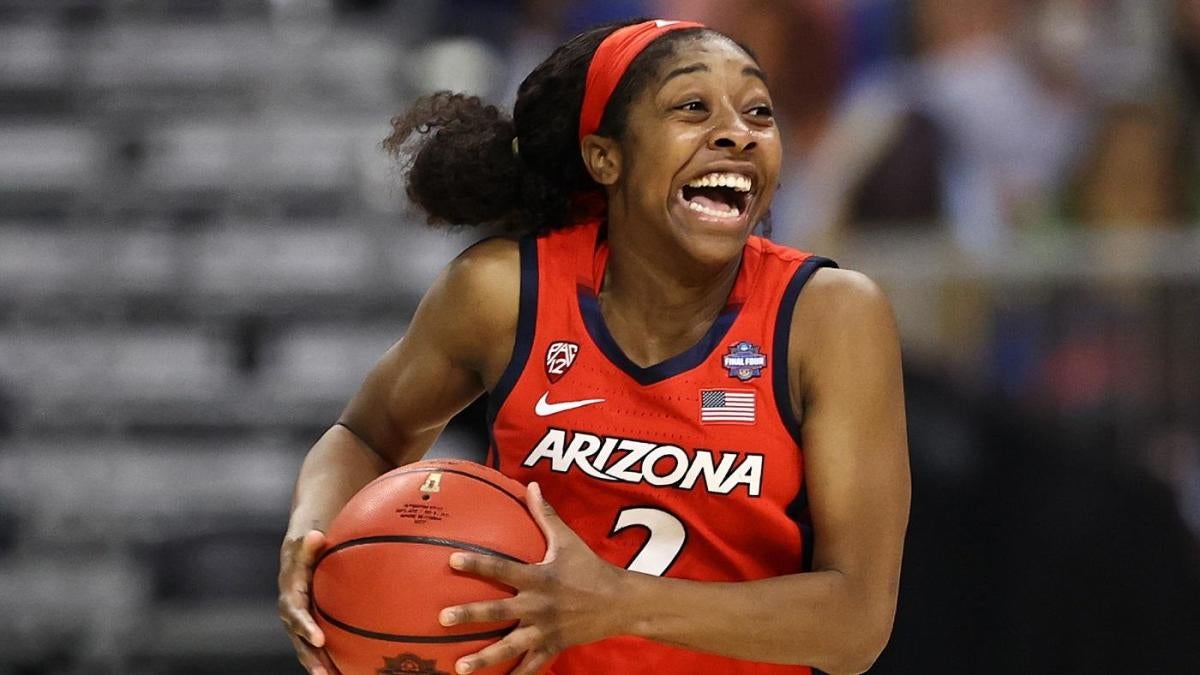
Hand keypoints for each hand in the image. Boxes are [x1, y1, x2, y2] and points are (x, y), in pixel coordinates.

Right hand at [278, 529, 340, 674]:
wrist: (301, 554)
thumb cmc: (307, 547)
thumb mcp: (305, 541)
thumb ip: (309, 543)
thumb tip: (315, 536)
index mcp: (290, 595)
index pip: (296, 613)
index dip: (305, 627)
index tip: (319, 638)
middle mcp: (293, 614)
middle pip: (299, 640)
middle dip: (311, 658)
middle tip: (324, 673)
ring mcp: (301, 624)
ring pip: (308, 649)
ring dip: (320, 665)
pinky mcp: (312, 627)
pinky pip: (319, 647)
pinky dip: (331, 660)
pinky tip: (348, 672)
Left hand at [438, 482, 626, 674]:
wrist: (620, 602)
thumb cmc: (590, 568)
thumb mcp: (569, 540)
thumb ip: (546, 515)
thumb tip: (531, 485)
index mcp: (539, 578)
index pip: (502, 569)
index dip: (477, 564)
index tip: (452, 560)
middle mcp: (538, 606)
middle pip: (499, 612)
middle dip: (470, 615)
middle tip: (443, 618)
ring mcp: (545, 630)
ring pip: (509, 646)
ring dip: (483, 658)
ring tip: (459, 667)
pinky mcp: (553, 647)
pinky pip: (532, 666)